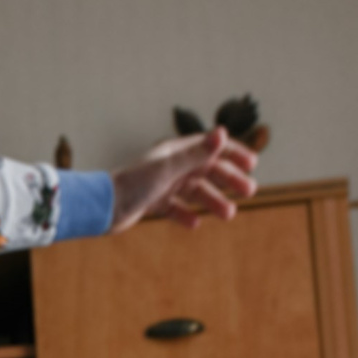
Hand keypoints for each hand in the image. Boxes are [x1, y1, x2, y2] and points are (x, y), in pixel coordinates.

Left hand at [110, 127, 260, 230]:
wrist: (104, 206)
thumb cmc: (135, 183)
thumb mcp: (170, 168)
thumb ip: (198, 153)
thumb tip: (223, 133)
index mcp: (175, 151)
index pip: (211, 147)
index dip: (233, 153)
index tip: (253, 163)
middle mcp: (170, 165)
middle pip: (207, 170)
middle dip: (229, 179)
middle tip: (250, 191)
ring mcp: (161, 184)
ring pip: (194, 191)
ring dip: (214, 200)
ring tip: (229, 214)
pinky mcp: (152, 203)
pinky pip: (175, 208)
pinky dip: (186, 215)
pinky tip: (196, 224)